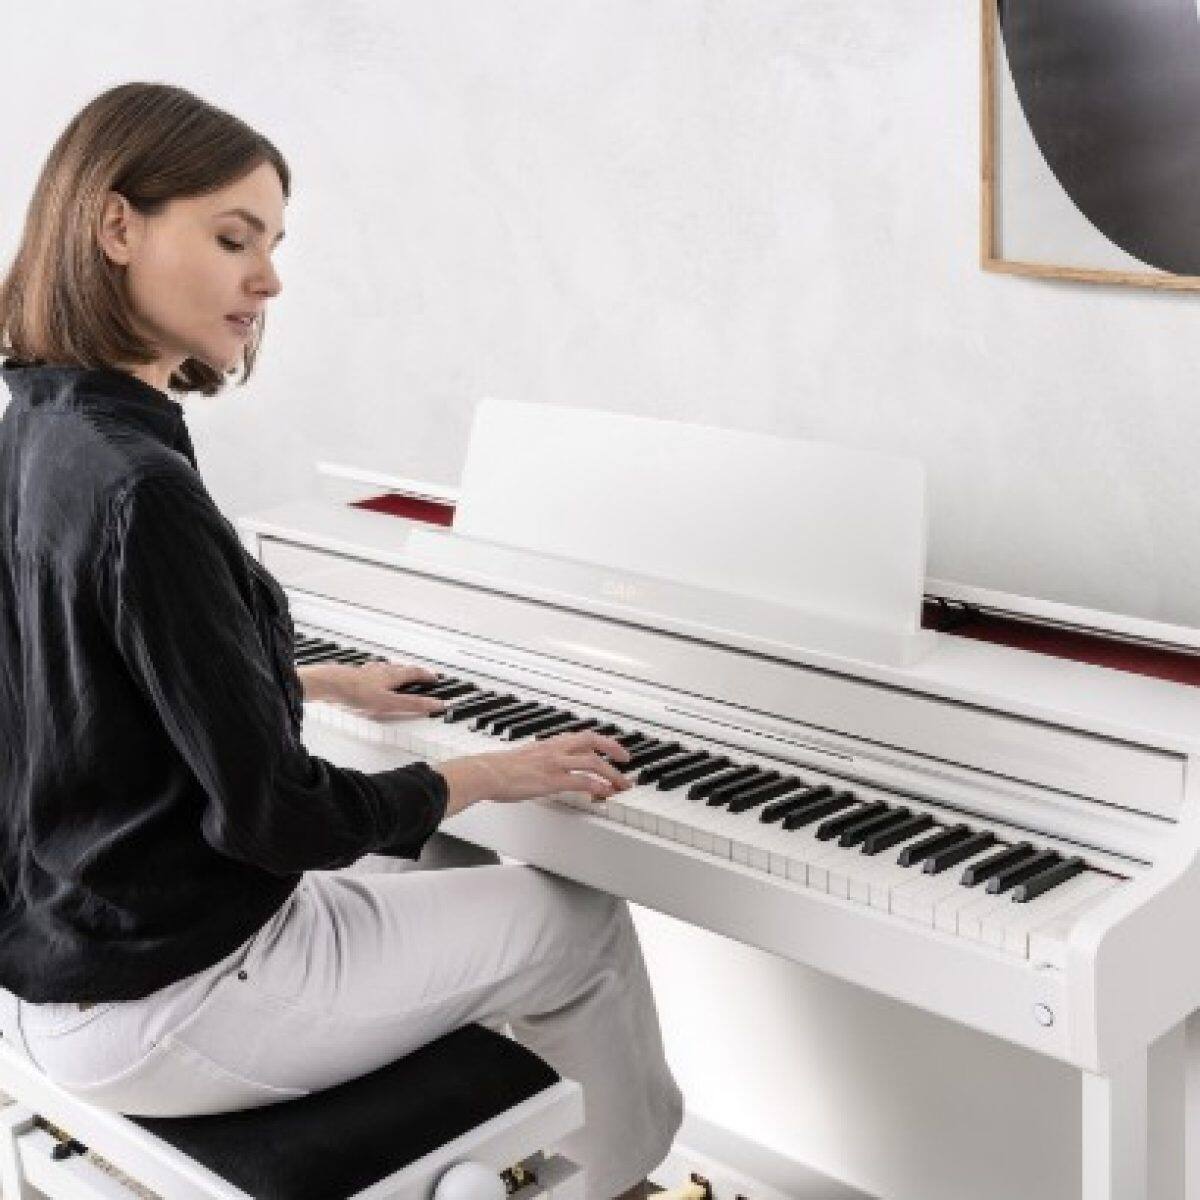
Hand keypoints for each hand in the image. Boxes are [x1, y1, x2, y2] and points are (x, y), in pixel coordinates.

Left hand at [297, 661, 446, 717]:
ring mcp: (368, 671)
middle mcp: (382, 670)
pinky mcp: (355, 674)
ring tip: (399, 672)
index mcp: (393, 675)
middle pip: (402, 668)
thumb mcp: (389, 703)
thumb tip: (435, 704)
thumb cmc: (357, 692)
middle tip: (421, 673)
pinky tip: (370, 676)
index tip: (435, 677)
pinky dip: (377, 672)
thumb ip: (412, 704)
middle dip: (413, 671)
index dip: (426, 675)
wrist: (330, 684)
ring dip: (396, 670)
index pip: (414, 672)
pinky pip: (371, 671)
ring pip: (386, 668)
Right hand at [437, 730, 632, 816]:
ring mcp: (555, 764)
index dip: (601, 741)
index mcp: (549, 744)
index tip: (612, 748)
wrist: (486, 773)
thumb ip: (540, 760)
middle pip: (593, 742)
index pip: (582, 736)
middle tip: (625, 761)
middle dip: (613, 749)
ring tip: (621, 784)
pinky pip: (581, 782)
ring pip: (592, 762)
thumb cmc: (498, 769)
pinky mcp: (551, 780)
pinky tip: (605, 793)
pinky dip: (597, 786)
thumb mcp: (525, 758)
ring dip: (611, 773)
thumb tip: (547, 767)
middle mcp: (555, 749)